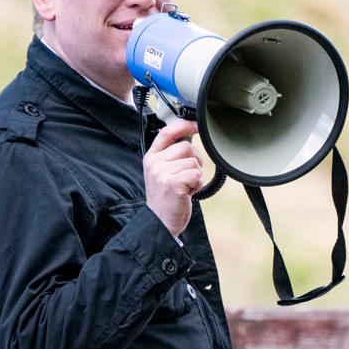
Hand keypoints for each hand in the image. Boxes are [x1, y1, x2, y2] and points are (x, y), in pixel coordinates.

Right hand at [143, 119, 201, 237]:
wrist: (160, 223)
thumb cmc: (166, 199)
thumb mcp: (162, 173)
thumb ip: (171, 156)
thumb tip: (190, 136)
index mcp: (151, 157)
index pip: (167, 132)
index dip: (185, 125)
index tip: (197, 126)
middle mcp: (154, 163)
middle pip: (187, 147)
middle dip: (195, 161)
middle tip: (188, 177)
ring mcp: (162, 173)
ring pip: (194, 162)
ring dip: (196, 176)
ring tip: (186, 187)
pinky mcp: (173, 184)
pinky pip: (196, 175)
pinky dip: (197, 185)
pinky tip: (188, 193)